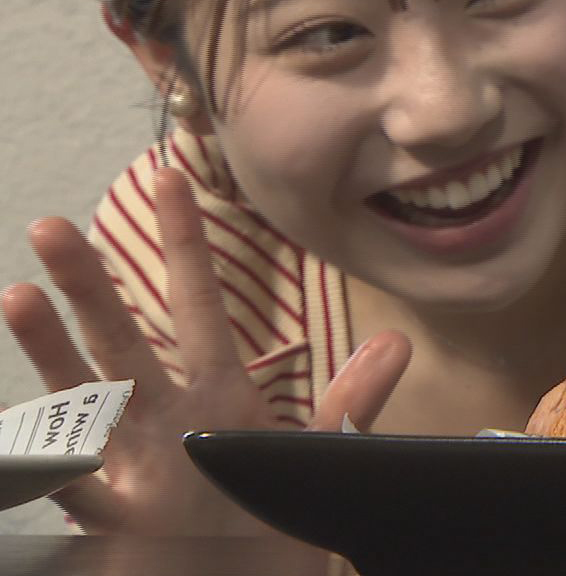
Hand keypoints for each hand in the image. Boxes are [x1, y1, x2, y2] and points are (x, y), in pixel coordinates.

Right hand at [3, 167, 410, 534]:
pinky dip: (49, 466)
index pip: (196, 305)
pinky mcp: (126, 520)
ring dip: (52, 355)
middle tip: (50, 226)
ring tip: (17, 296)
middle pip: (122, 342)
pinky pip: (81, 491)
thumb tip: (396, 341)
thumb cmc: (269, 515)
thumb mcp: (313, 453)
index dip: (185, 243)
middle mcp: (165, 420)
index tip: (171, 176)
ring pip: (87, 403)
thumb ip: (350, 398)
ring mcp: (138, 466)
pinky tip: (20, 435)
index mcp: (215, 395)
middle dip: (89, 287)